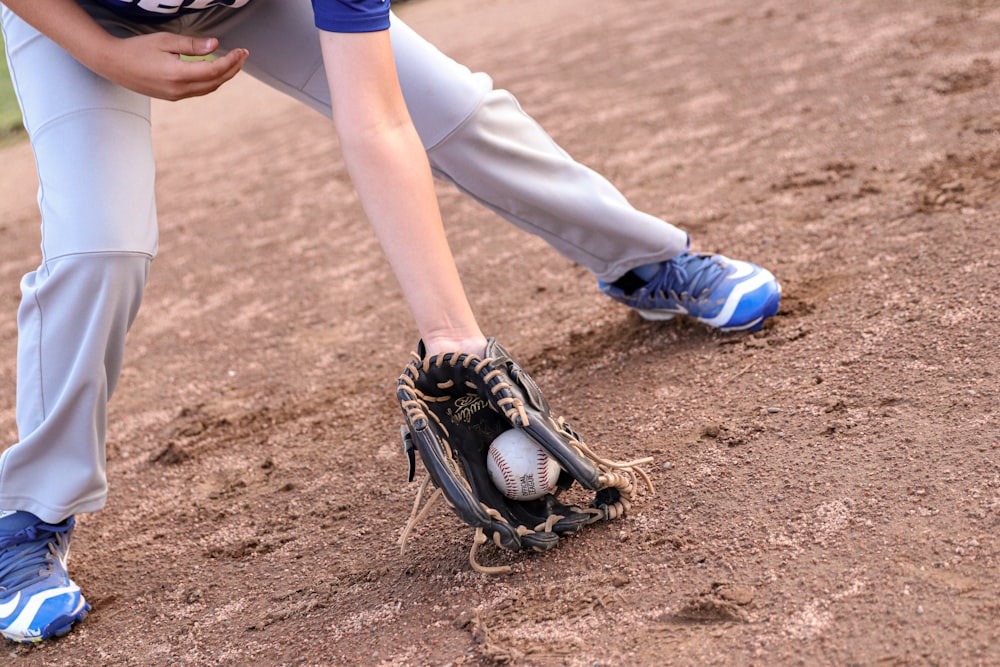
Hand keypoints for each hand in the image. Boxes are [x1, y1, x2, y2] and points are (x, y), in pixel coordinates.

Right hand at [91, 33, 247, 100]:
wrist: (113, 64)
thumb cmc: (137, 48)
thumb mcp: (165, 40)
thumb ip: (192, 45)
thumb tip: (216, 44)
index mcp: (178, 74)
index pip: (214, 71)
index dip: (231, 62)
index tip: (241, 51)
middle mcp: (179, 89)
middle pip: (215, 82)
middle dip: (232, 69)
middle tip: (243, 55)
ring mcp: (176, 96)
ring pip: (208, 89)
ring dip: (223, 77)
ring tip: (233, 63)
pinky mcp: (173, 97)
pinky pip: (199, 91)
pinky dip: (211, 81)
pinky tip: (216, 71)